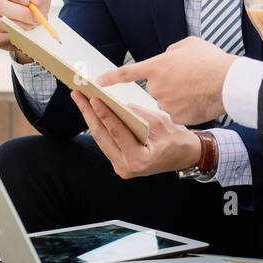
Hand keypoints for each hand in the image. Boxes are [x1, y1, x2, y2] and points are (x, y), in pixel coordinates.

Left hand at [69, 91, 201, 178]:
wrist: (185, 155)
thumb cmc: (177, 140)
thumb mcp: (159, 122)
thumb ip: (136, 114)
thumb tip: (115, 104)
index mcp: (138, 160)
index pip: (116, 133)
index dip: (104, 114)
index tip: (93, 98)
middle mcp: (126, 167)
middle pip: (102, 136)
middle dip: (88, 113)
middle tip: (77, 95)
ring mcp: (121, 166)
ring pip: (101, 139)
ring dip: (90, 118)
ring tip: (80, 100)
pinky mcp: (119, 161)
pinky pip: (106, 141)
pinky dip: (100, 125)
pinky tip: (92, 111)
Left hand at [95, 37, 234, 124]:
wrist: (229, 82)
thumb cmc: (212, 60)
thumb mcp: (189, 45)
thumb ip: (172, 52)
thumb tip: (167, 58)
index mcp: (157, 66)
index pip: (127, 73)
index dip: (111, 78)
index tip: (97, 82)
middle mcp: (157, 86)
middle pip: (154, 90)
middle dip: (166, 86)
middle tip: (184, 81)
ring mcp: (166, 103)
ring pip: (165, 103)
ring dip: (177, 98)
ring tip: (197, 90)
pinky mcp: (177, 117)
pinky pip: (177, 115)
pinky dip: (186, 110)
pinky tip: (199, 102)